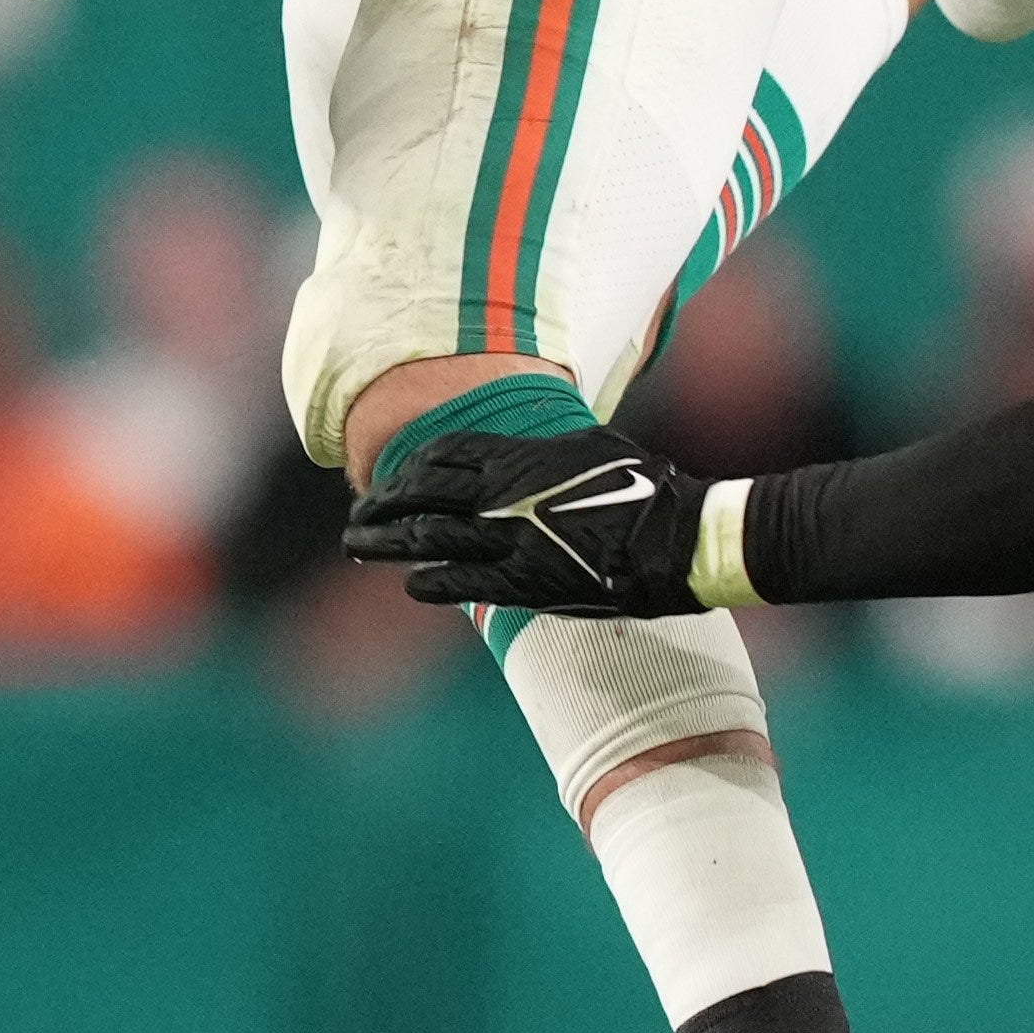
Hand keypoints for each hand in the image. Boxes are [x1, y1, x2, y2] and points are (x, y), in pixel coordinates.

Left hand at [342, 420, 713, 615]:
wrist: (677, 539)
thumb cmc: (643, 487)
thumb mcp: (589, 446)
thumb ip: (543, 451)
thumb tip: (520, 450)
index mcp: (520, 458)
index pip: (440, 456)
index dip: (403, 470)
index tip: (385, 482)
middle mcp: (505, 497)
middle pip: (420, 494)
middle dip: (380, 506)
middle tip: (356, 519)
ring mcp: (512, 541)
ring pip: (429, 538)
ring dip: (387, 543)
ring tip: (360, 547)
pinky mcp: (526, 584)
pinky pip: (463, 583)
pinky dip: (431, 583)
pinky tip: (413, 586)